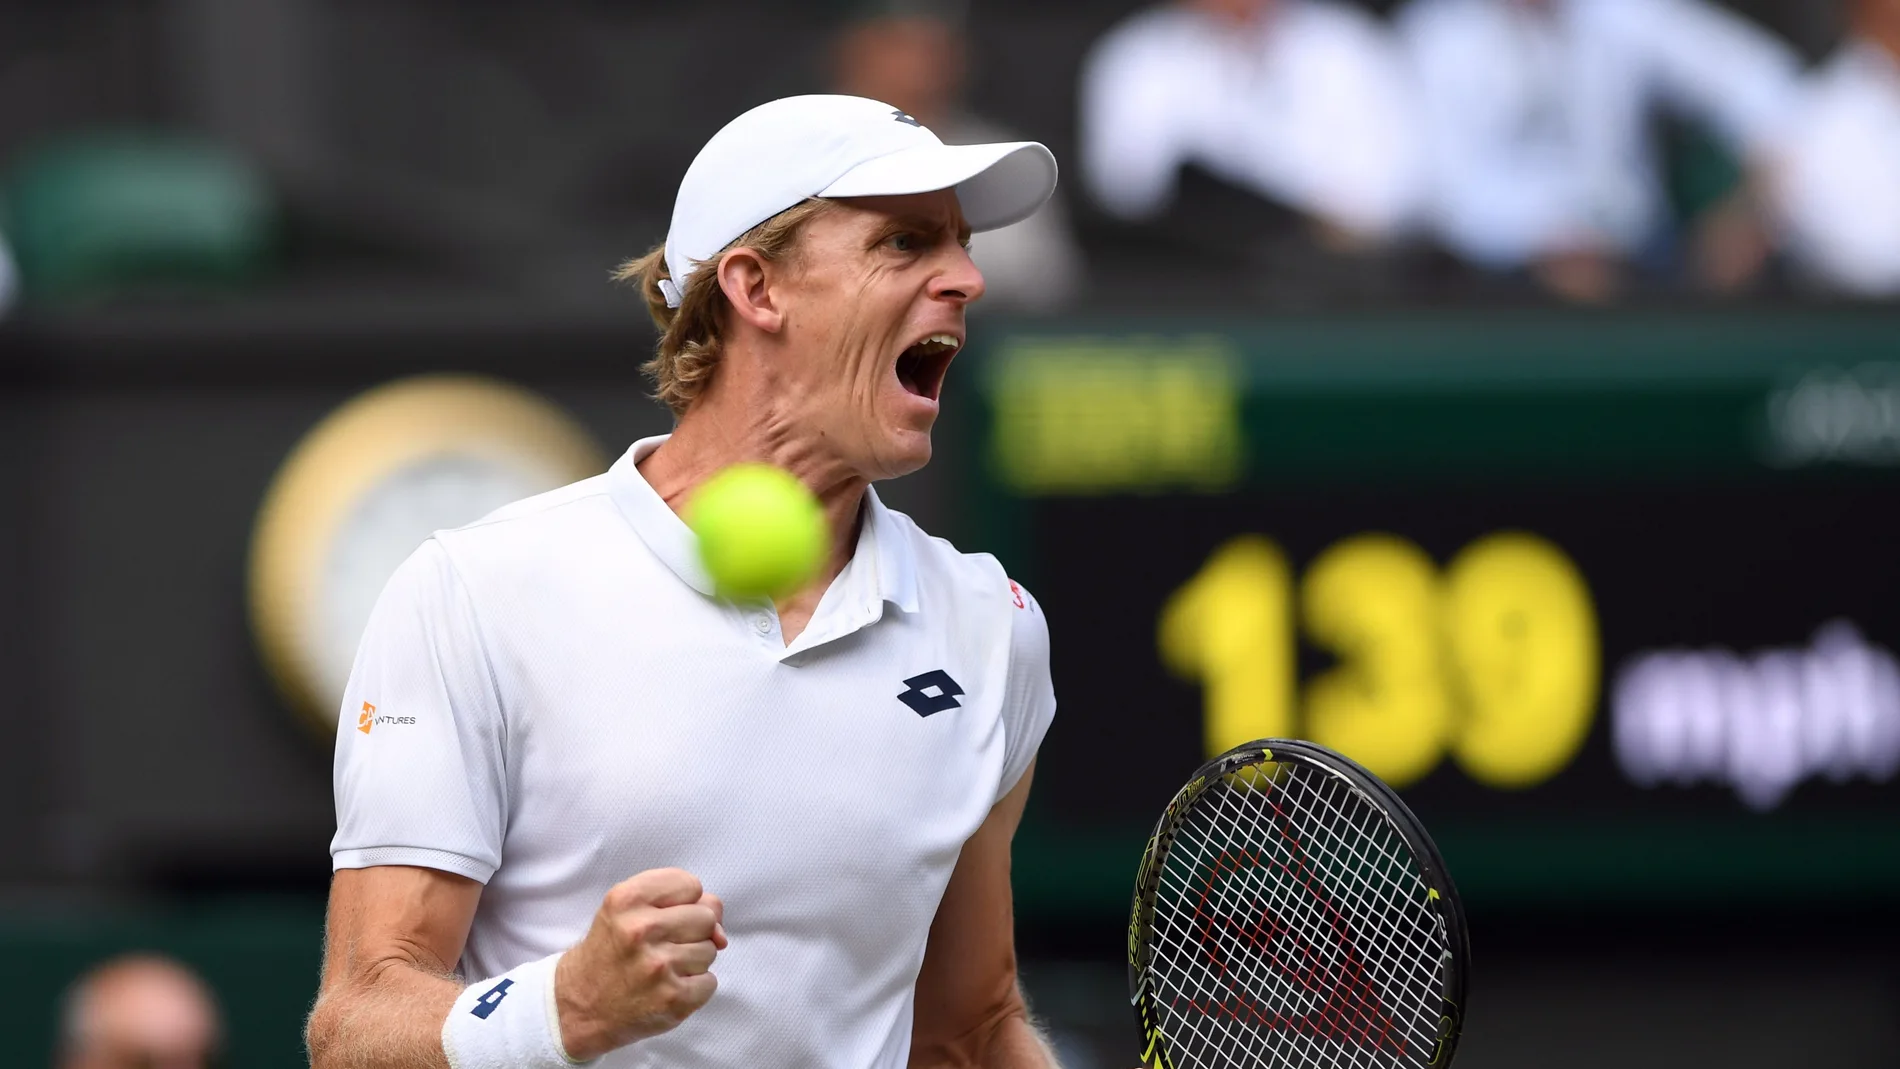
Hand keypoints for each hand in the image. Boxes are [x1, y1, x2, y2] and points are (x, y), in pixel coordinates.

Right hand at [554, 868, 727, 1059]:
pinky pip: (710, 982)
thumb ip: (679, 902)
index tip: (662, 916)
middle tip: (661, 946)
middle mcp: (641, 930)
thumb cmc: (610, 953)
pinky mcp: (672, 999)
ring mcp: (658, 967)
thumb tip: (720, 926)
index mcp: (627, 900)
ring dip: (692, 961)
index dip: (682, 901)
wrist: (578, 1007)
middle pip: (706, 917)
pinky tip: (667, 988)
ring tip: (660, 969)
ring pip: (710, 950)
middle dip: (691, 931)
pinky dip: (694, 987)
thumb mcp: (628, 911)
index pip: (690, 884)